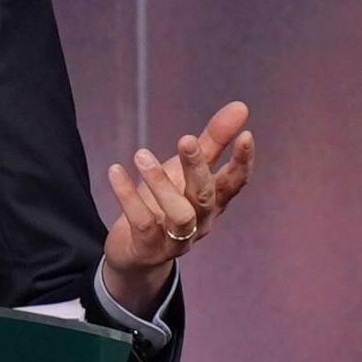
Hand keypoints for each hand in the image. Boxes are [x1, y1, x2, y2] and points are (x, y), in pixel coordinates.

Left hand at [102, 99, 256, 316]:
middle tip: (184, 139)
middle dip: (197, 167)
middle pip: (205, 196)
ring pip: (179, 214)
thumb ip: (212, 142)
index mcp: (213, 202)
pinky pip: (141, 222)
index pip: (235, 183)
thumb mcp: (186, 172)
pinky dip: (128, 196)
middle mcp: (200, 222)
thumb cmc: (165, 205)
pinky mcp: (149, 248)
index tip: (246, 135)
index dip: (242, 162)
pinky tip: (115, 171)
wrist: (136, 254)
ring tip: (140, 154)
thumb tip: (241, 106)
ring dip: (160, 183)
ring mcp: (176, 239)